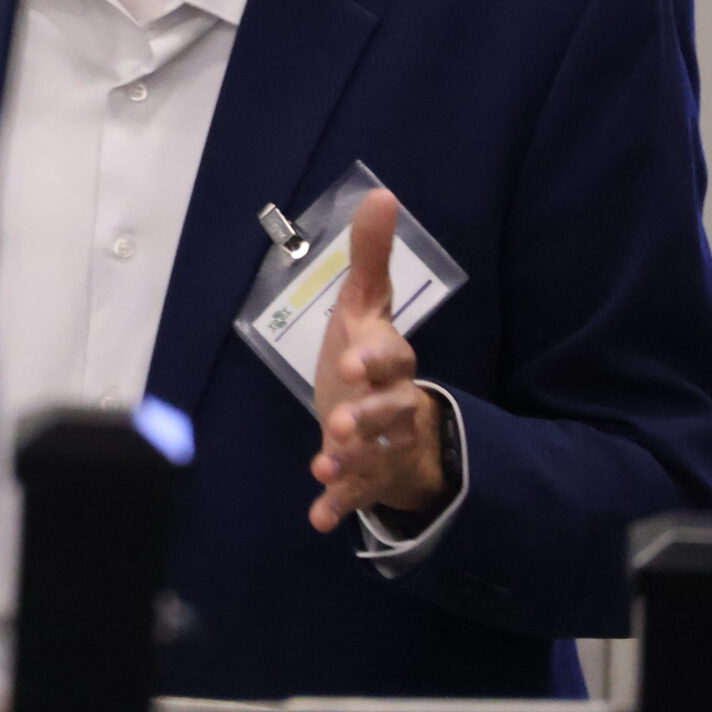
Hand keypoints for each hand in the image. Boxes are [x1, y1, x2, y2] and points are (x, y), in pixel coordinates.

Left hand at [307, 189, 443, 532]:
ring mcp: (382, 445)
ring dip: (351, 461)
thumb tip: (381, 192)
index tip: (351, 361)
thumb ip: (371, 257)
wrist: (392, 423)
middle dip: (367, 417)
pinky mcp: (368, 478)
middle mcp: (392, 405)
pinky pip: (358, 494)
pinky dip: (339, 505)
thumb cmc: (371, 360)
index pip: (391, 358)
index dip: (374, 360)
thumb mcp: (364, 308)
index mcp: (390, 361)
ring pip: (375, 454)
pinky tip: (318, 518)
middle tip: (339, 423)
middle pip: (390, 411)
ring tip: (324, 464)